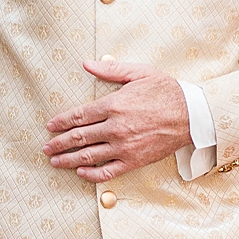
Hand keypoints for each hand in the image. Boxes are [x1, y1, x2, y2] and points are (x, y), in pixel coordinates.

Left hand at [44, 60, 190, 178]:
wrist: (192, 115)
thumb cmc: (167, 91)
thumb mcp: (139, 73)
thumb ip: (111, 70)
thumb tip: (87, 64)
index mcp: (114, 105)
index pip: (78, 116)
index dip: (61, 122)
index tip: (50, 126)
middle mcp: (115, 127)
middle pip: (78, 137)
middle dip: (58, 143)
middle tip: (46, 147)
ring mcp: (124, 146)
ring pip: (88, 156)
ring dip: (68, 160)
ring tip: (55, 162)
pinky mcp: (134, 160)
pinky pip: (108, 171)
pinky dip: (91, 174)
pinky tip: (81, 172)